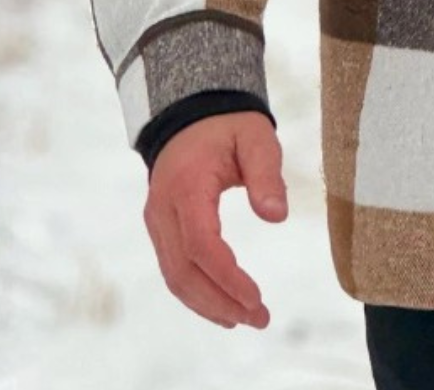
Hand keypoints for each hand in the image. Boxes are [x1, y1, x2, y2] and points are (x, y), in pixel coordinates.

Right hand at [143, 112, 286, 328]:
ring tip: (244, 320)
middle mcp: (163, 209)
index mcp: (187, 186)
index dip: (227, 277)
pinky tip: (222, 305)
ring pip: (174, 276)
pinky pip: (173, 268)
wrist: (190, 113)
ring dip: (208, 304)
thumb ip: (267, 173)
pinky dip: (196, 293)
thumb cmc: (228, 125)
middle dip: (219, 302)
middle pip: (183, 271)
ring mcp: (157, 220)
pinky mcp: (160, 228)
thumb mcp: (256, 136)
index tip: (256, 298)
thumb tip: (276, 216)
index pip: (201, 244)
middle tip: (259, 319)